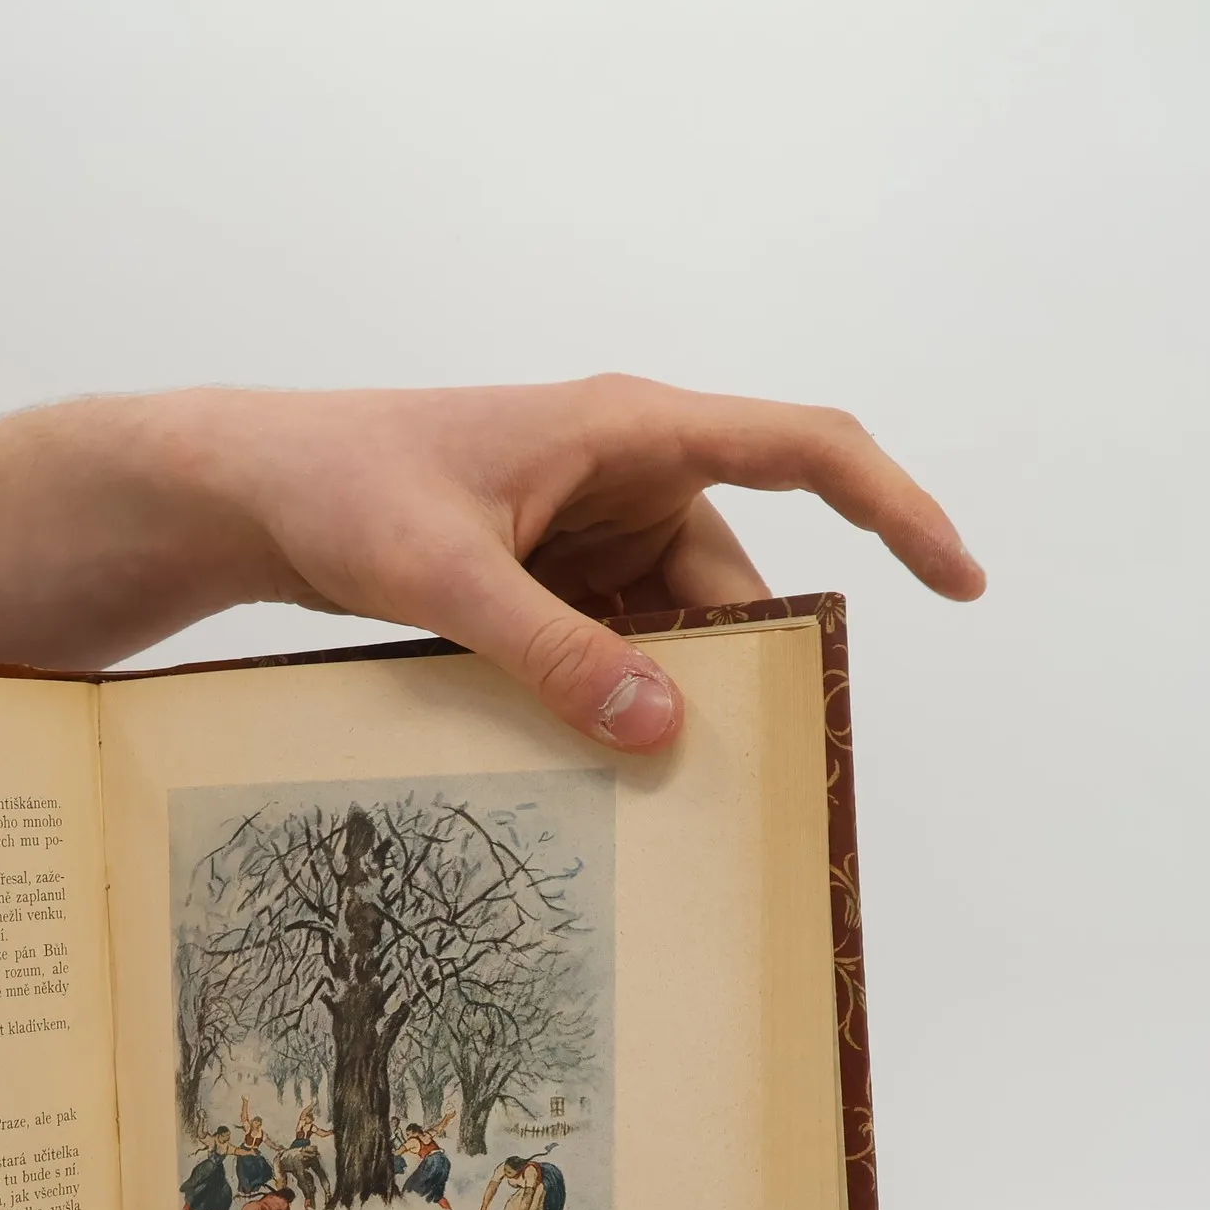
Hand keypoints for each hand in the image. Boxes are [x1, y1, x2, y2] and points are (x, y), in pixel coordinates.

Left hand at [163, 376, 984, 749]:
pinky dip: (615, 692)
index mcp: (627, 429)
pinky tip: (593, 753)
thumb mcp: (445, 572)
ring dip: (667, 692)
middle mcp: (628, 472)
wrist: (252, 491)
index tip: (958, 580)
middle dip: (742, 666)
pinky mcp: (552, 574)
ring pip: (677, 623)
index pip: (803, 450)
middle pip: (736, 574)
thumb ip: (552, 649)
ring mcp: (590, 528)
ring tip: (650, 780)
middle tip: (739, 771)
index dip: (895, 507)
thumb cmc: (340, 488)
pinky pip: (618, 640)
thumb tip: (663, 727)